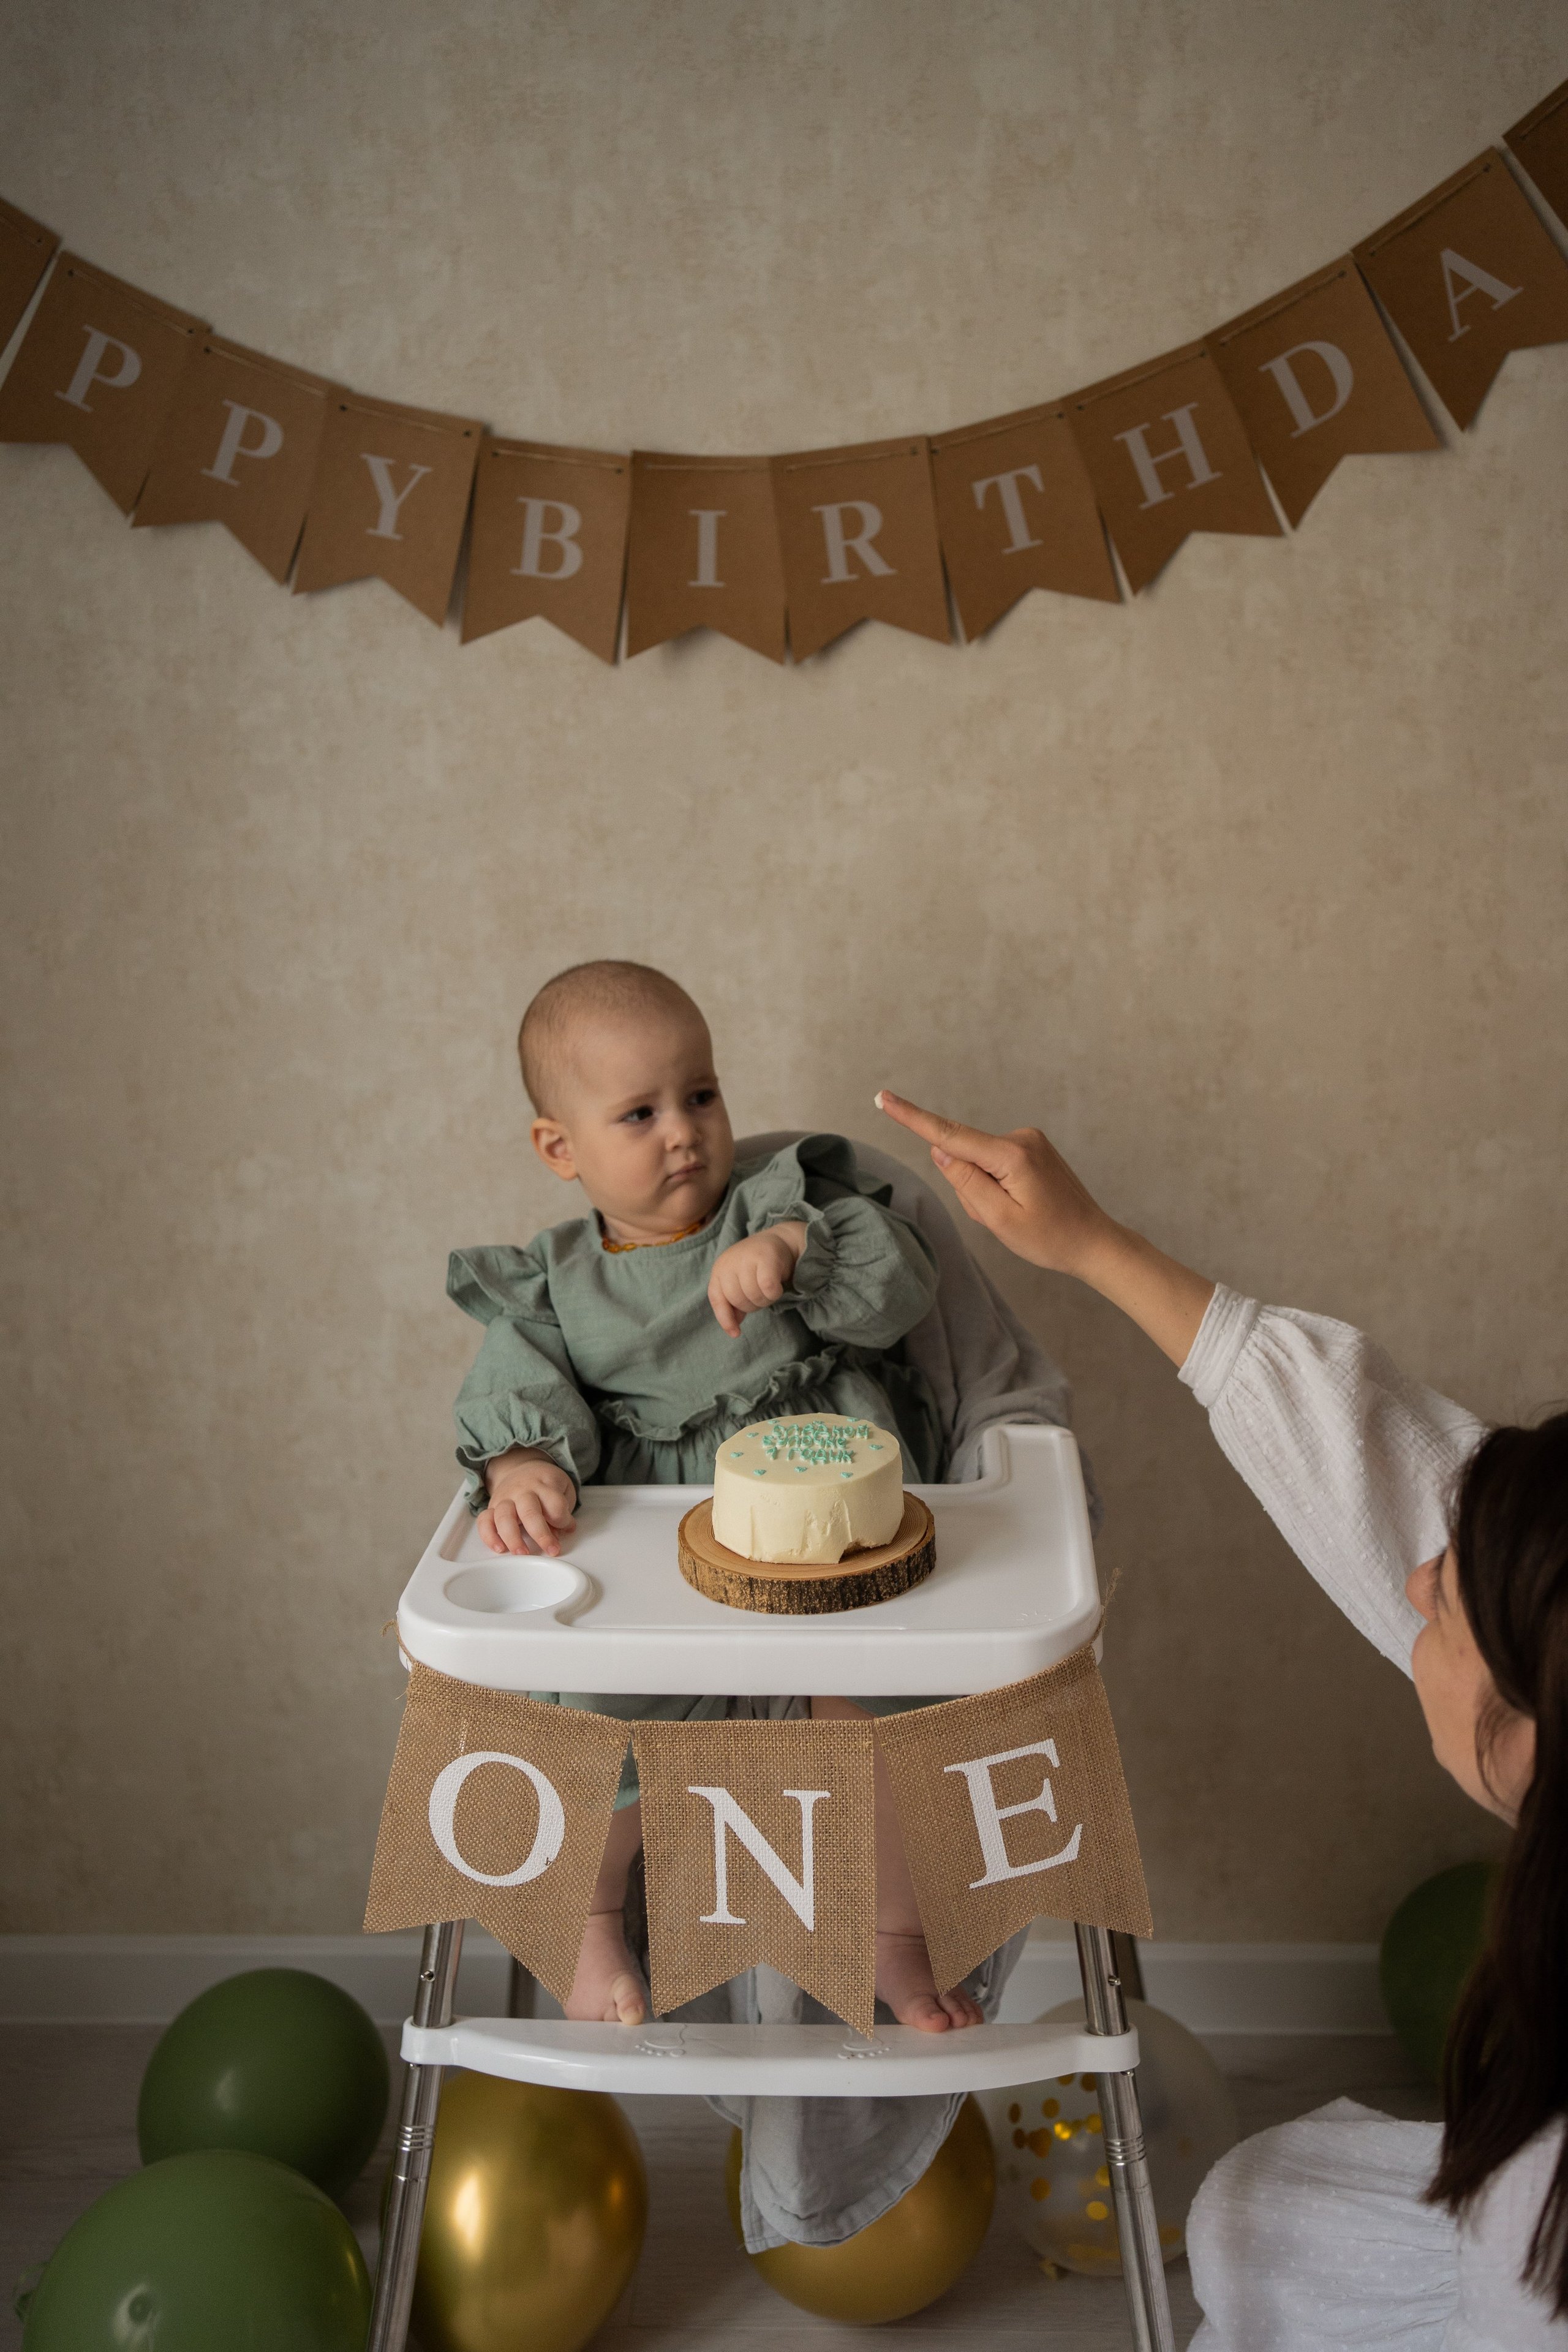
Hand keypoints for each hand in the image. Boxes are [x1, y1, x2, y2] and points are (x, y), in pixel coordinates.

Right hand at [479, 1447, 576, 1556]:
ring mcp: (505, 1498)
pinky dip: (489, 1536)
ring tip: (522, 1552)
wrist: (521, 1467)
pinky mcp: (492, 1507)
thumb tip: (557, 1534)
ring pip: (504, 1517)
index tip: (567, 1528)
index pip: (555, 1503)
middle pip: (529, 1511)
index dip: (563, 1519)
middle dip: (541, 1534)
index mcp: (544, 1483)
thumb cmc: (544, 1483)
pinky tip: (499, 1548)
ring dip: (513, 1538)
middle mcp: (523, 1490)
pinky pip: (484, 1521)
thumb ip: (562, 1511)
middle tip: (551, 1550)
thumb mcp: (562, 1489)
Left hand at [708, 1221, 807, 1337]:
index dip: (725, 1318)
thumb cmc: (758, 1266)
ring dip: (765, 1300)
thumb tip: (733, 1326)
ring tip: (770, 1289)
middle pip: (737, 1299)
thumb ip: (734, 1302)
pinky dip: (774, 1293)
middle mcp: (729, 1262)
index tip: (736, 1333)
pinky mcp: (766, 1257)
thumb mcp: (741, 1281)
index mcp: (720, 1268)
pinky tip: (778, 1287)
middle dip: (752, 1306)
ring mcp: (747, 1258)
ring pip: (753, 1295)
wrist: (781, 1241)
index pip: (717, 1297)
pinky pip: (768, 1288)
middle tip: (762, 1297)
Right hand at [874, 1091, 1113, 1277]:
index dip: (913, 1118)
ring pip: (978, 1165)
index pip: (950, 1135)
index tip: (884, 1098)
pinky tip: (1021, 1206)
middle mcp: (1021, 1137)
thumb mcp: (1000, 1219)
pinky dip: (996, 1188)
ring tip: (1017, 1214)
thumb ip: (966, 1182)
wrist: (1094, 1242)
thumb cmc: (1050, 1238)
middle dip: (972, 1191)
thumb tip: (940, 1150)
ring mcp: (1028, 1140)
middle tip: (1004, 1218)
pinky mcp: (1030, 1147)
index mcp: (1012, 1154)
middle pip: (965, 1159)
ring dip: (985, 1193)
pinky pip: (994, 1165)